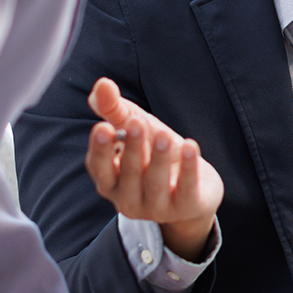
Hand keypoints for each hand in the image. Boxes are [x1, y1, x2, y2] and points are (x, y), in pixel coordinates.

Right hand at [86, 78, 221, 260]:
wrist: (194, 190)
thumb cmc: (154, 155)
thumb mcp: (135, 129)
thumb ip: (115, 109)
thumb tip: (102, 84)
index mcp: (110, 181)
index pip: (99, 168)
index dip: (100, 149)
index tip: (103, 127)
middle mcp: (128, 199)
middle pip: (128, 174)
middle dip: (132, 148)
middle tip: (136, 123)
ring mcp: (157, 208)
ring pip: (156, 183)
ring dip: (158, 159)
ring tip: (164, 134)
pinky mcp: (186, 209)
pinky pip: (187, 190)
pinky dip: (188, 169)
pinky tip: (190, 146)